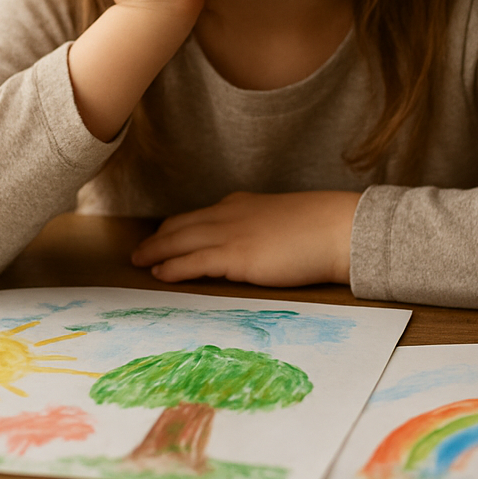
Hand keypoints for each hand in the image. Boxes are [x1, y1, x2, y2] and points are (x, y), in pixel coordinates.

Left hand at [131, 191, 362, 287]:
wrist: (338, 229)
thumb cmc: (322, 228)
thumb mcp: (284, 220)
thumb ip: (265, 227)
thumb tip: (262, 243)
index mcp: (242, 204)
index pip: (199, 215)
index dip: (176, 227)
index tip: (163, 235)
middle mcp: (230, 214)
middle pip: (181, 225)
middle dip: (158, 238)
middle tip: (139, 251)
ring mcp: (231, 234)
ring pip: (180, 241)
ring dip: (155, 252)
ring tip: (138, 262)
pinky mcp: (236, 256)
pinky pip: (193, 262)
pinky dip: (172, 267)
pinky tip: (159, 274)